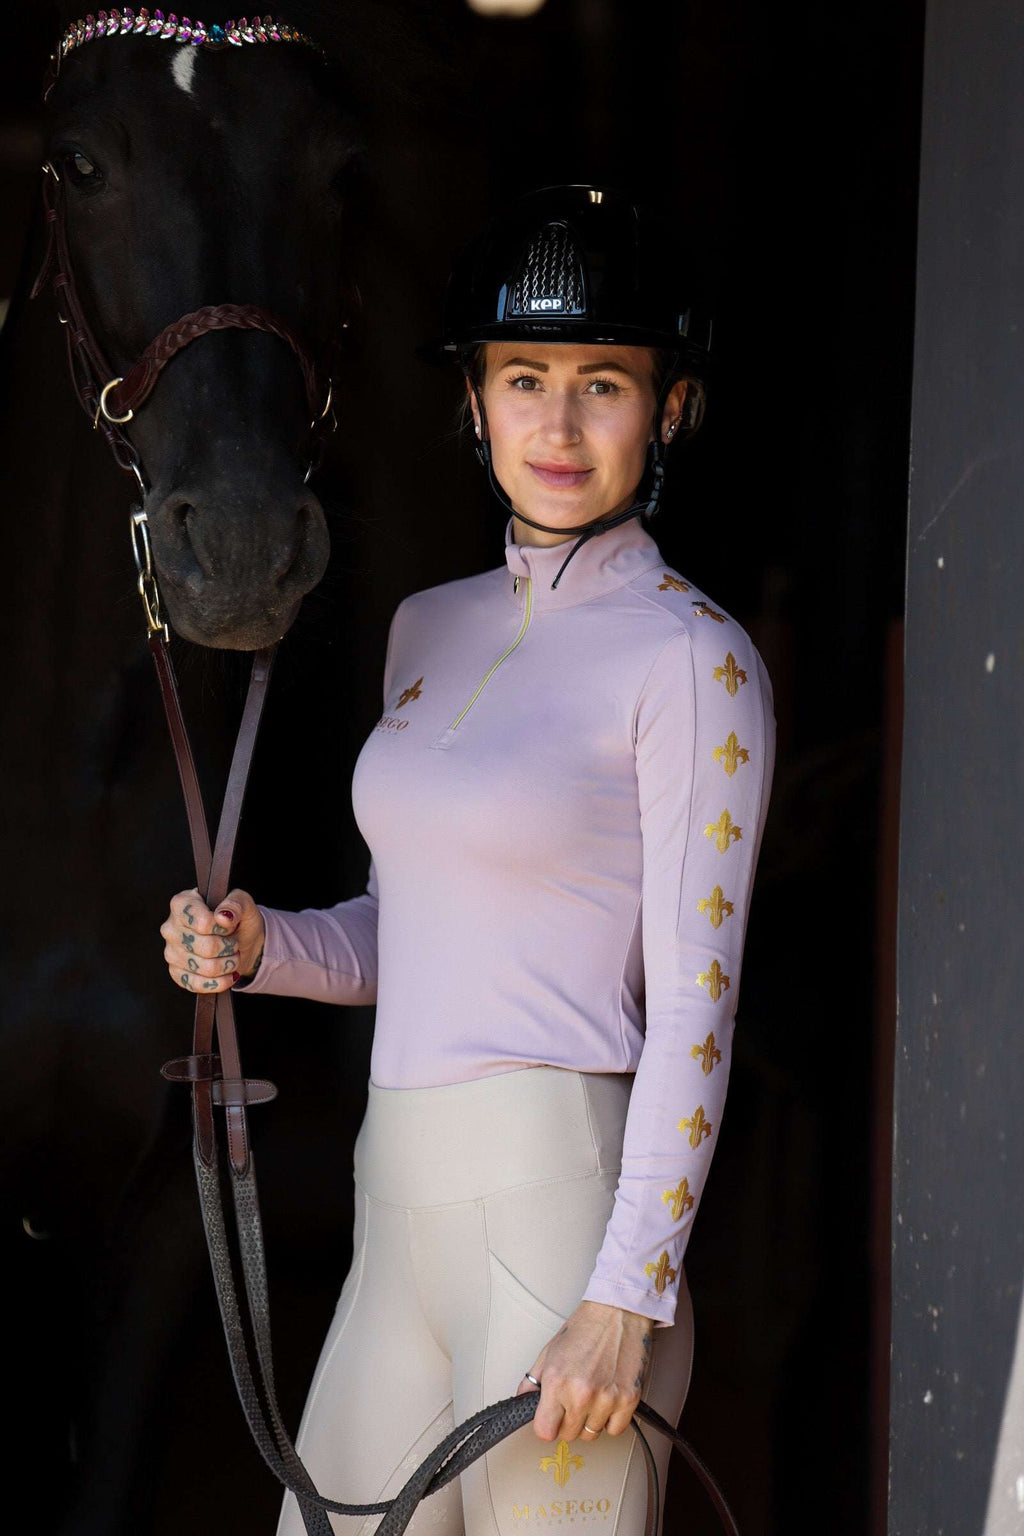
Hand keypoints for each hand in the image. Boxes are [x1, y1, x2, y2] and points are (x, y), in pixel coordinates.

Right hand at [160, 887, 264, 993]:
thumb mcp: (244, 903)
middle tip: (234, 943)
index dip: (223, 928)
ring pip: (206, 968)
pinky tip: (228, 975)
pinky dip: (220, 982)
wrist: (241, 942)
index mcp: (182, 903)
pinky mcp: (176, 973)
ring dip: (228, 965)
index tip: (229, 926)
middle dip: (229, 947)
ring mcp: (171, 951)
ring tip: (232, 956)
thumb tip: (223, 917)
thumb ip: (236, 904)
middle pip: (207, 947)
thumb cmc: (238, 919)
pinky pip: (197, 985)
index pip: (203, 922)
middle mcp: (171, 927)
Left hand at [515, 1300, 653, 1440]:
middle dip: (569, 1421)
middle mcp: (580, 1393)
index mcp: (557, 1381)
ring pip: (592, 1434)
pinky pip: (615, 1430)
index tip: (552, 1418)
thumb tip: (522, 1400)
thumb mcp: (550, 1350)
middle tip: (574, 1399)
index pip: (545, 1431)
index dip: (547, 1425)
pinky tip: (608, 1399)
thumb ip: (533, 1380)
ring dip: (590, 1420)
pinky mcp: (629, 1399)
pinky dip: (612, 1420)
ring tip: (593, 1393)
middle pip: (568, 1435)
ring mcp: (606, 1398)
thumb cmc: (585, 1327)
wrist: (618, 1310)